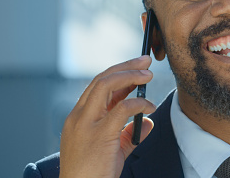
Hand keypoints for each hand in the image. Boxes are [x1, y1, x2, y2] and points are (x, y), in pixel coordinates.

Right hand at [59, 56, 156, 177]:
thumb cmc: (94, 174)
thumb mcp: (112, 149)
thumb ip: (128, 134)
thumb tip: (148, 122)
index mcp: (78, 118)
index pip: (97, 86)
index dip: (118, 73)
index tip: (136, 69)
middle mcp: (79, 116)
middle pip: (102, 79)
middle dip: (126, 66)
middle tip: (146, 61)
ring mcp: (87, 124)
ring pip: (107, 85)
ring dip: (131, 75)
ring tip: (148, 75)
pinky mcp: (100, 134)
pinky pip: (123, 108)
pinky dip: (140, 103)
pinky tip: (151, 107)